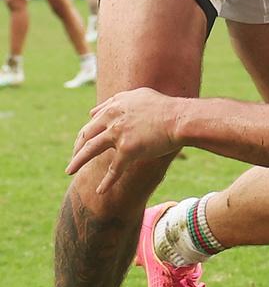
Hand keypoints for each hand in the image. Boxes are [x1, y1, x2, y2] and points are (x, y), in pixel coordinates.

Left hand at [66, 87, 180, 192]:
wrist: (182, 118)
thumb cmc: (168, 108)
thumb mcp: (142, 96)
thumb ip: (121, 100)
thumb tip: (101, 108)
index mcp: (116, 104)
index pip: (94, 119)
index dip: (87, 131)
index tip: (82, 140)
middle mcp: (113, 117)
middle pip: (87, 134)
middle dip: (77, 147)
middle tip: (73, 158)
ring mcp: (118, 133)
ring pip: (90, 149)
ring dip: (77, 162)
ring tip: (69, 171)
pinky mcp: (127, 149)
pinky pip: (113, 169)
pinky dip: (106, 182)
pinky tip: (100, 190)